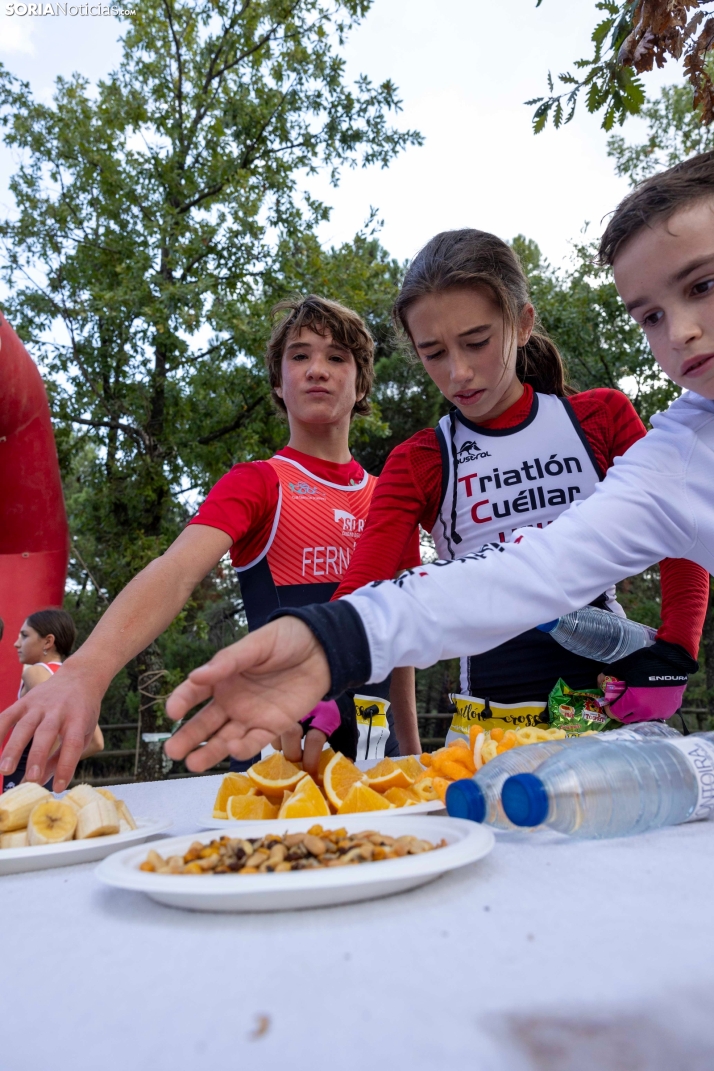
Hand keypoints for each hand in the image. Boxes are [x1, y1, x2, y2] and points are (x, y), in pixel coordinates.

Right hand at [0, 665, 102, 791]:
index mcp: (78, 719)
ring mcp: (40, 704)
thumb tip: (44, 782)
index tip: (58, 788)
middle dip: (37, 757)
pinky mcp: (25, 700)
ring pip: (24, 726)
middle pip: (46, 734)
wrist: (79, 678)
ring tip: (5, 770)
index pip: (72, 744)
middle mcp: (58, 710)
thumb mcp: (83, 732)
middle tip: (30, 779)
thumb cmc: (82, 712)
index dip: (66, 767)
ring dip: (13, 749)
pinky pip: (8, 715)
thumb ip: (64, 756)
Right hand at [164, 616, 329, 772]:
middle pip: (205, 723)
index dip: (181, 701)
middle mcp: (232, 700)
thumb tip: (196, 676)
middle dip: (188, 737)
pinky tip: (232, 750)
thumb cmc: (285, 640)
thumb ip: (228, 662)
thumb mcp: (255, 645)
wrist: (322, 648)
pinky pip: (255, 741)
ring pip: (225, 738)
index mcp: (223, 677)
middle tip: (172, 752)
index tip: (172, 712)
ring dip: (209, 752)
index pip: (195, 692)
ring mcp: (252, 715)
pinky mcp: (274, 726)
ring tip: (192, 764)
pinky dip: (243, 748)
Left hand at [599, 640, 697, 722]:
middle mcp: (646, 712)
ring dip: (635, 711)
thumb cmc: (647, 662)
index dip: (609, 708)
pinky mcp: (669, 711)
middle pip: (627, 718)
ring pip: (641, 718)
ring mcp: (659, 713)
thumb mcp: (624, 666)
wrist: (673, 660)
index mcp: (633, 702)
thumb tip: (599, 681)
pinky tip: (649, 698)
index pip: (614, 714)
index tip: (610, 702)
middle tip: (622, 700)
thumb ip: (608, 674)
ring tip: (636, 698)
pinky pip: (654, 715)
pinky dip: (649, 710)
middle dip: (621, 711)